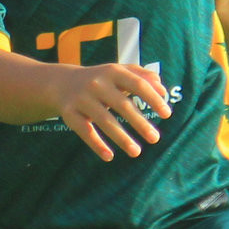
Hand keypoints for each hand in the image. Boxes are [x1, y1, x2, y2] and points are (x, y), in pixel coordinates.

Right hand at [53, 62, 169, 160]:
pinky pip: (84, 131)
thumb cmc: (100, 80)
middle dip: (140, 123)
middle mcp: (97, 83)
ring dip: (122, 138)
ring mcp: (82, 98)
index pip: (138, 85)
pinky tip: (109, 156)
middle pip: (122, 105)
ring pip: (104, 120)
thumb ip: (142, 76)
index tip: (167, 114)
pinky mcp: (69, 113)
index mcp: (113, 72)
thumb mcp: (118, 72)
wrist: (61, 83)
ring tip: (137, 152)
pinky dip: (96, 144)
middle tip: (156, 138)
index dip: (153, 99)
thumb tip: (162, 89)